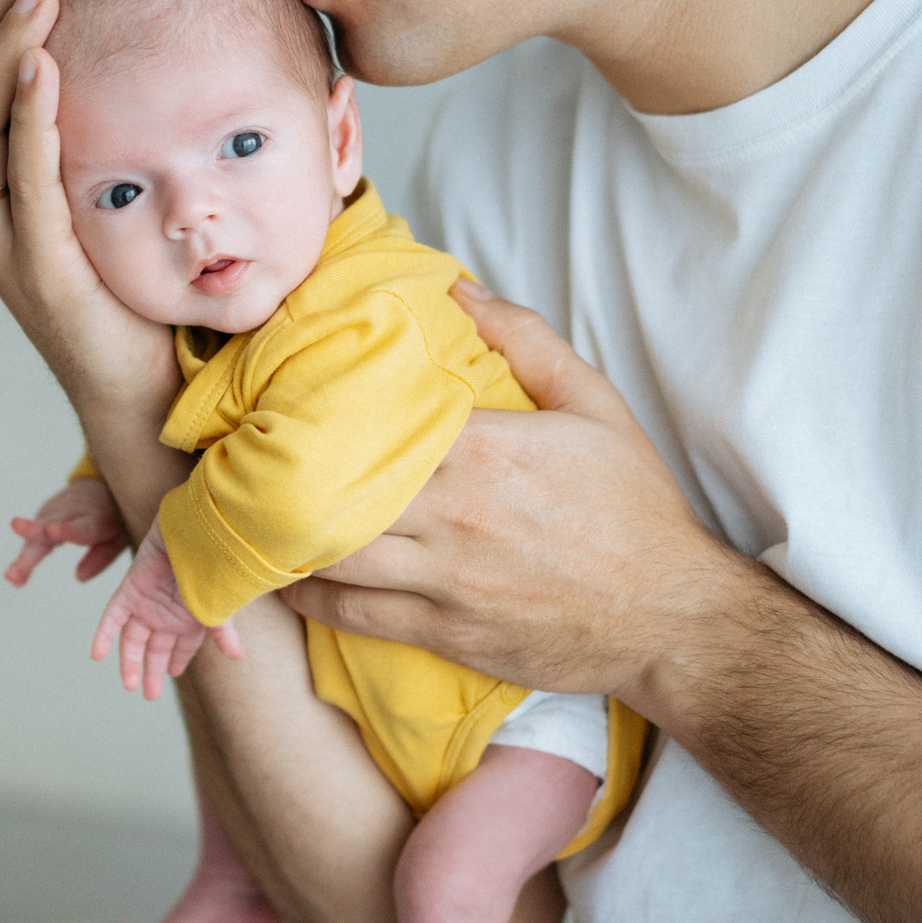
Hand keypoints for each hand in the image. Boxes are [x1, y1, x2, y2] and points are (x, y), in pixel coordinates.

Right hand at [0, 0, 176, 418]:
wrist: (151, 395)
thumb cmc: (148, 294)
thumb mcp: (127, 193)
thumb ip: (123, 127)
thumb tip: (173, 39)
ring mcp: (3, 244)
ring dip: (2, 51)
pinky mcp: (38, 272)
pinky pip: (23, 183)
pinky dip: (28, 120)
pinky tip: (46, 67)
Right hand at [5, 477, 128, 585]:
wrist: (101, 487)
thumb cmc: (114, 519)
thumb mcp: (119, 538)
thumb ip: (102, 558)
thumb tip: (79, 578)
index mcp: (94, 520)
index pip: (80, 526)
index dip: (66, 530)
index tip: (51, 530)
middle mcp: (70, 513)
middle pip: (48, 526)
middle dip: (31, 537)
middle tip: (20, 553)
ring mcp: (54, 511)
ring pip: (35, 534)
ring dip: (24, 556)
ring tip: (11, 577)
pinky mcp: (44, 514)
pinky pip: (33, 537)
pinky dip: (25, 556)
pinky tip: (17, 577)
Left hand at [93, 525, 245, 700]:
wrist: (194, 534)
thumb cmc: (210, 567)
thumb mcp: (216, 604)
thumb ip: (222, 632)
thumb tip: (237, 657)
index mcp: (188, 616)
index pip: (181, 646)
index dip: (177, 660)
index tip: (173, 674)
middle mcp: (165, 612)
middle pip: (155, 648)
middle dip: (152, 671)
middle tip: (149, 695)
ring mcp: (145, 603)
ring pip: (132, 639)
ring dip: (129, 662)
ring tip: (129, 685)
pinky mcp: (128, 592)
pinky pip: (111, 618)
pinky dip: (104, 636)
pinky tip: (97, 656)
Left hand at [281, 281, 741, 704]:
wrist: (673, 619)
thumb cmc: (637, 511)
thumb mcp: (596, 405)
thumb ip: (525, 339)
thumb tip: (458, 289)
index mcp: (485, 449)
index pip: (373, 418)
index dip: (320, 406)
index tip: (285, 393)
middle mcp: (454, 515)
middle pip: (336, 486)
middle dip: (285, 469)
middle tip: (247, 452)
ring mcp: (444, 579)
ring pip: (331, 554)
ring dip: (286, 534)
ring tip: (256, 513)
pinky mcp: (445, 633)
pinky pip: (354, 613)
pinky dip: (311, 594)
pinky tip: (288, 574)